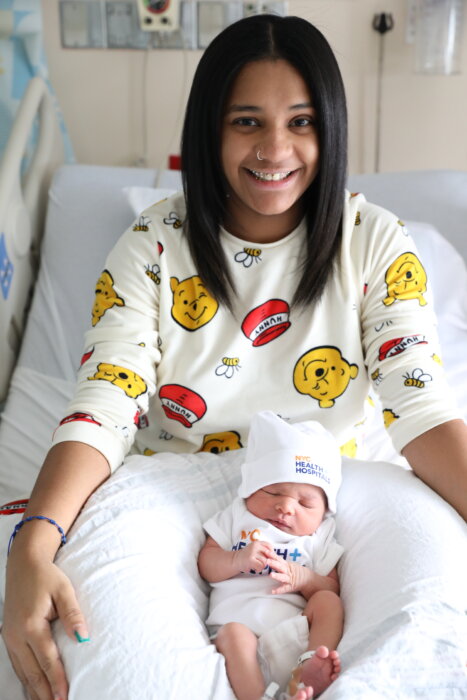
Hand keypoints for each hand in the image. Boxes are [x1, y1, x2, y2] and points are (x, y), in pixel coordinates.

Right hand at [2, 552, 87, 699]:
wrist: (23, 564)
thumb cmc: (46, 576)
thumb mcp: (64, 590)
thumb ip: (73, 614)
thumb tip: (83, 637)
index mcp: (31, 625)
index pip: (47, 660)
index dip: (57, 681)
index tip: (65, 697)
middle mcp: (16, 636)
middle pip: (32, 673)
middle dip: (45, 693)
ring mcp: (9, 638)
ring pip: (22, 672)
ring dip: (35, 690)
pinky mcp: (8, 637)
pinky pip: (17, 665)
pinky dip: (26, 680)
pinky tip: (33, 690)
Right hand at [234, 540, 274, 573]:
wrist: (235, 560)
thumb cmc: (247, 556)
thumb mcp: (254, 549)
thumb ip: (262, 550)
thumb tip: (274, 555)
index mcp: (257, 543)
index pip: (269, 545)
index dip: (271, 552)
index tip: (268, 557)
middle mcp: (255, 546)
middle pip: (269, 554)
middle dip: (268, 561)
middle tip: (264, 564)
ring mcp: (252, 552)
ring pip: (265, 561)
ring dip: (263, 566)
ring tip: (258, 567)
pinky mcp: (250, 560)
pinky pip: (261, 566)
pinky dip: (259, 569)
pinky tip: (255, 569)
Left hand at [268, 556, 311, 594]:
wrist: (307, 579)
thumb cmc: (295, 571)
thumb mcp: (288, 564)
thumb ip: (280, 561)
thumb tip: (269, 556)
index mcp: (286, 565)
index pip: (279, 559)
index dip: (272, 555)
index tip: (266, 551)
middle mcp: (287, 571)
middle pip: (280, 566)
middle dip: (274, 563)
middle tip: (267, 561)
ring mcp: (289, 579)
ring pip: (282, 577)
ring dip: (277, 576)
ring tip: (271, 575)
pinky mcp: (290, 587)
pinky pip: (284, 589)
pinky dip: (279, 590)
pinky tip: (272, 591)